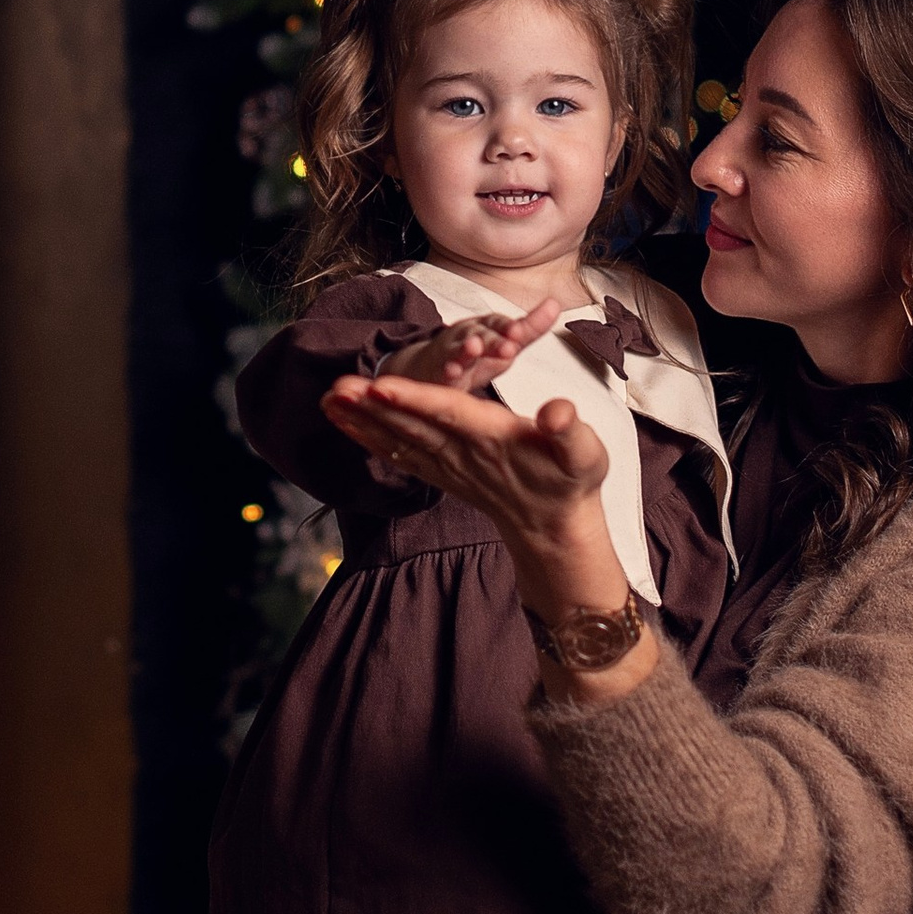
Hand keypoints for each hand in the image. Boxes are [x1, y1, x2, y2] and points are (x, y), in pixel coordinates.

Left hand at [322, 363, 627, 619]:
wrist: (554, 528)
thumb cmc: (571, 480)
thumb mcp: (585, 453)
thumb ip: (570, 431)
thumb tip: (558, 413)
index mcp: (494, 438)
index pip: (449, 415)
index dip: (415, 400)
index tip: (380, 385)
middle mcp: (464, 453)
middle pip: (412, 425)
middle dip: (373, 407)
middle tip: (336, 386)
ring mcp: (449, 466)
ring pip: (399, 438)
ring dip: (361, 420)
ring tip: (327, 400)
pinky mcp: (440, 473)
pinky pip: (399, 454)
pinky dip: (369, 439)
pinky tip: (345, 424)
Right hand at [386, 297, 561, 392]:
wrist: (430, 368)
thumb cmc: (475, 356)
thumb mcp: (505, 342)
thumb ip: (530, 327)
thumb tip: (556, 304)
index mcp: (487, 328)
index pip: (500, 324)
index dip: (509, 327)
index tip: (520, 331)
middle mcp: (468, 335)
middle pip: (482, 335)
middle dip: (494, 339)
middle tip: (509, 345)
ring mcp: (451, 353)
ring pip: (460, 350)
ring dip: (467, 349)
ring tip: (475, 347)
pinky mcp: (438, 372)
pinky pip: (442, 371)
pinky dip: (446, 370)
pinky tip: (452, 372)